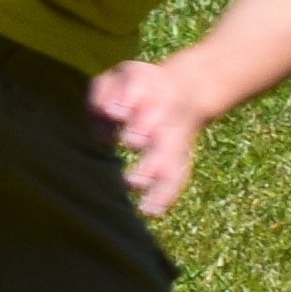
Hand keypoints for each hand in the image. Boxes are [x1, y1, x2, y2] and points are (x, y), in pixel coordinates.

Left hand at [83, 58, 209, 220]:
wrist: (186, 91)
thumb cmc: (136, 88)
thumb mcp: (117, 80)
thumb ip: (103, 95)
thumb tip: (104, 121)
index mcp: (147, 88)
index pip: (137, 91)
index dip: (126, 100)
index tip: (115, 111)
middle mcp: (162, 114)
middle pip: (154, 122)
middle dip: (142, 130)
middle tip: (131, 141)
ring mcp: (172, 136)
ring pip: (166, 153)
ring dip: (151, 168)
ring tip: (132, 182)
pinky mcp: (178, 156)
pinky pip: (175, 176)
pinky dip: (164, 194)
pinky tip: (152, 211)